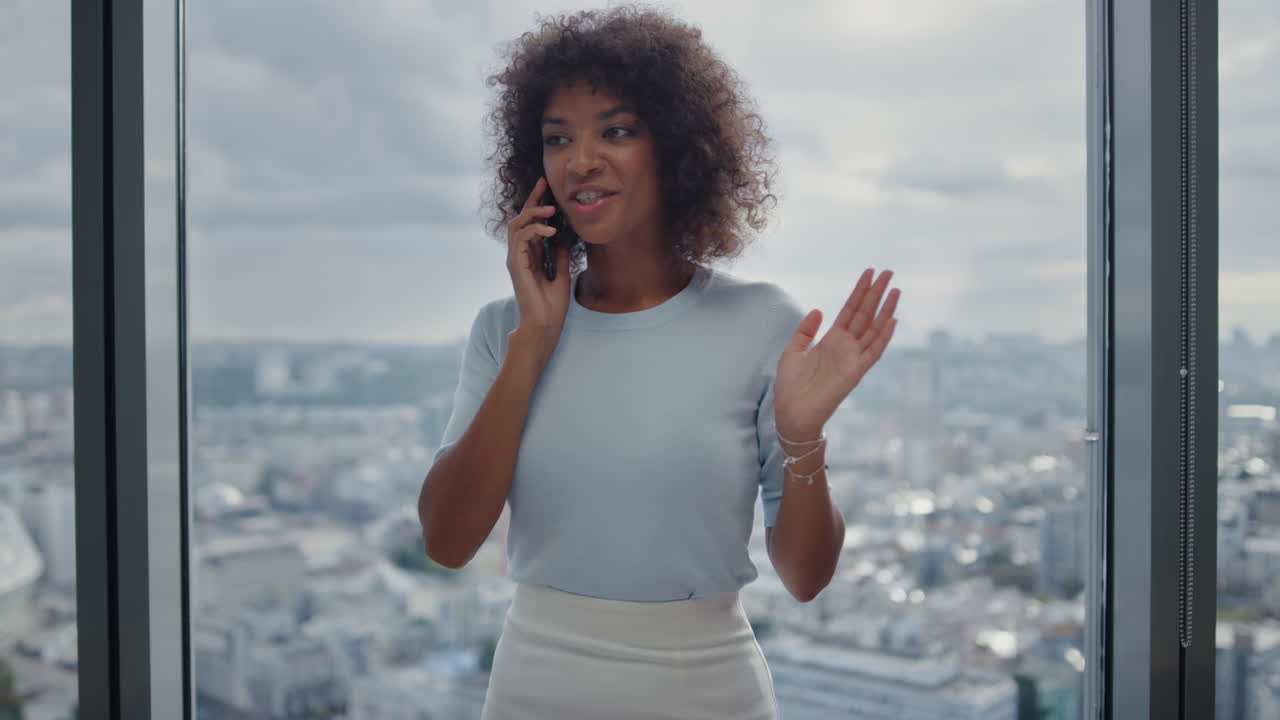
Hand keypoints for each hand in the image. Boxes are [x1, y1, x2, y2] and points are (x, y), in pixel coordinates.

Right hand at [506, 177, 571, 347]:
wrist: (545, 325)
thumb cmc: (552, 305)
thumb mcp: (562, 274)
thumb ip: (559, 256)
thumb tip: (562, 238)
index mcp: (530, 256)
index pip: (531, 224)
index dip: (538, 204)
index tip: (548, 188)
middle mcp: (520, 255)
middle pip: (521, 218)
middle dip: (532, 199)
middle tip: (544, 184)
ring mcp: (515, 259)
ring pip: (517, 224)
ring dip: (533, 213)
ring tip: (551, 209)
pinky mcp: (515, 265)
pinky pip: (520, 238)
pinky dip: (534, 229)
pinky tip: (550, 230)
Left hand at [774, 268, 899, 438]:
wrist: (791, 412)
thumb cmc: (790, 386)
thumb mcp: (793, 351)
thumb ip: (805, 331)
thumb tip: (818, 310)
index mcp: (831, 340)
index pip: (849, 311)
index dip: (859, 292)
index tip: (869, 273)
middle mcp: (845, 347)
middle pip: (865, 315)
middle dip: (876, 293)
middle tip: (888, 272)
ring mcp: (852, 359)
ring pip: (874, 329)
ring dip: (885, 310)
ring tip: (895, 289)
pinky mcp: (855, 372)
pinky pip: (873, 352)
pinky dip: (883, 337)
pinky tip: (893, 320)